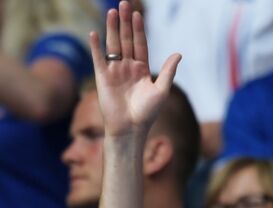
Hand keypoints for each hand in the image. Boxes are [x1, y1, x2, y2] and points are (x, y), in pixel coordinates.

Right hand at [89, 1, 181, 138]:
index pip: (140, 43)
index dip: (139, 28)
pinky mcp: (102, 78)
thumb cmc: (147, 114)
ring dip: (112, 28)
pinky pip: (98, 59)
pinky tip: (94, 33)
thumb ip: (168, 71)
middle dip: (125, 22)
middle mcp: (127, 67)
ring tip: (112, 11)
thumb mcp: (161, 90)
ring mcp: (114, 71)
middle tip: (123, 3)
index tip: (137, 13)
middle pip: (126, 39)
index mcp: (141, 69)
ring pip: (113, 45)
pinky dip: (96, 47)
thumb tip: (178, 54)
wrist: (130, 129)